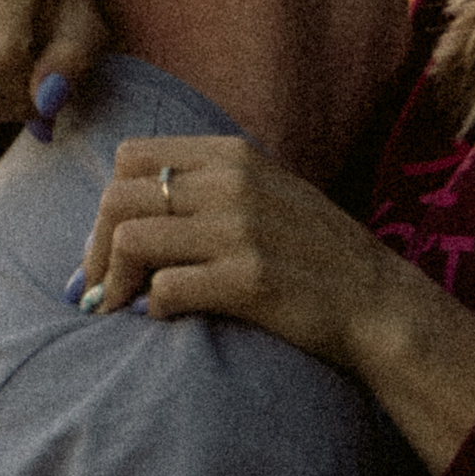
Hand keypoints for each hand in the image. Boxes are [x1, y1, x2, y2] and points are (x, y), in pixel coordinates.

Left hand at [78, 137, 403, 364]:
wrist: (380, 302)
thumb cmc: (317, 256)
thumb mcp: (270, 191)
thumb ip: (211, 184)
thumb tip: (133, 211)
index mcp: (233, 155)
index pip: (131, 158)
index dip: (108, 204)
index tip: (109, 244)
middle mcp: (234, 184)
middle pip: (118, 199)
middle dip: (95, 249)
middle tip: (98, 288)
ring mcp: (242, 231)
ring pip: (131, 241)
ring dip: (113, 282)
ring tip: (118, 308)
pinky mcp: (250, 280)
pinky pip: (166, 289)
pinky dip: (152, 308)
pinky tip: (163, 319)